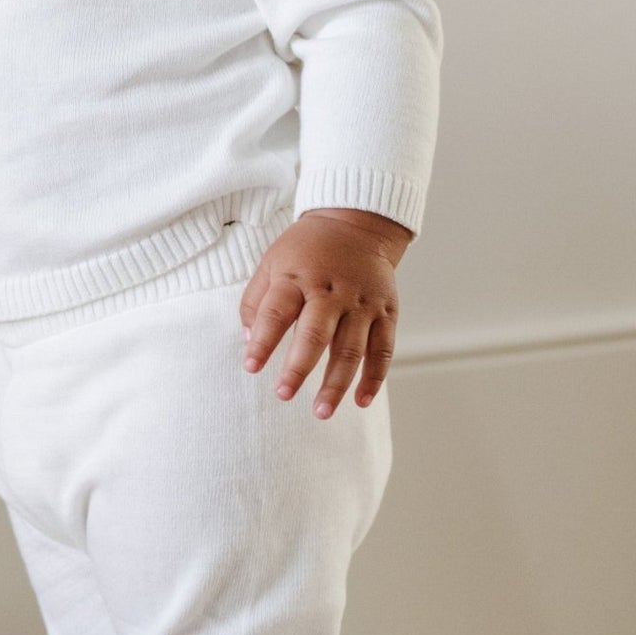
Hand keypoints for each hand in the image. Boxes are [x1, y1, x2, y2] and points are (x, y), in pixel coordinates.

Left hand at [238, 207, 412, 417]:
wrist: (356, 222)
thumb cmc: (305, 249)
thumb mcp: (271, 263)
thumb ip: (256, 301)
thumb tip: (249, 340)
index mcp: (296, 277)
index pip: (276, 313)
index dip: (262, 341)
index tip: (250, 367)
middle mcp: (331, 291)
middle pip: (315, 334)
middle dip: (298, 368)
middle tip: (283, 395)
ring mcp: (362, 303)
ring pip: (351, 348)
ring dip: (337, 383)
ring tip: (321, 411)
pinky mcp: (386, 312)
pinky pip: (383, 349)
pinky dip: (374, 377)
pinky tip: (360, 401)